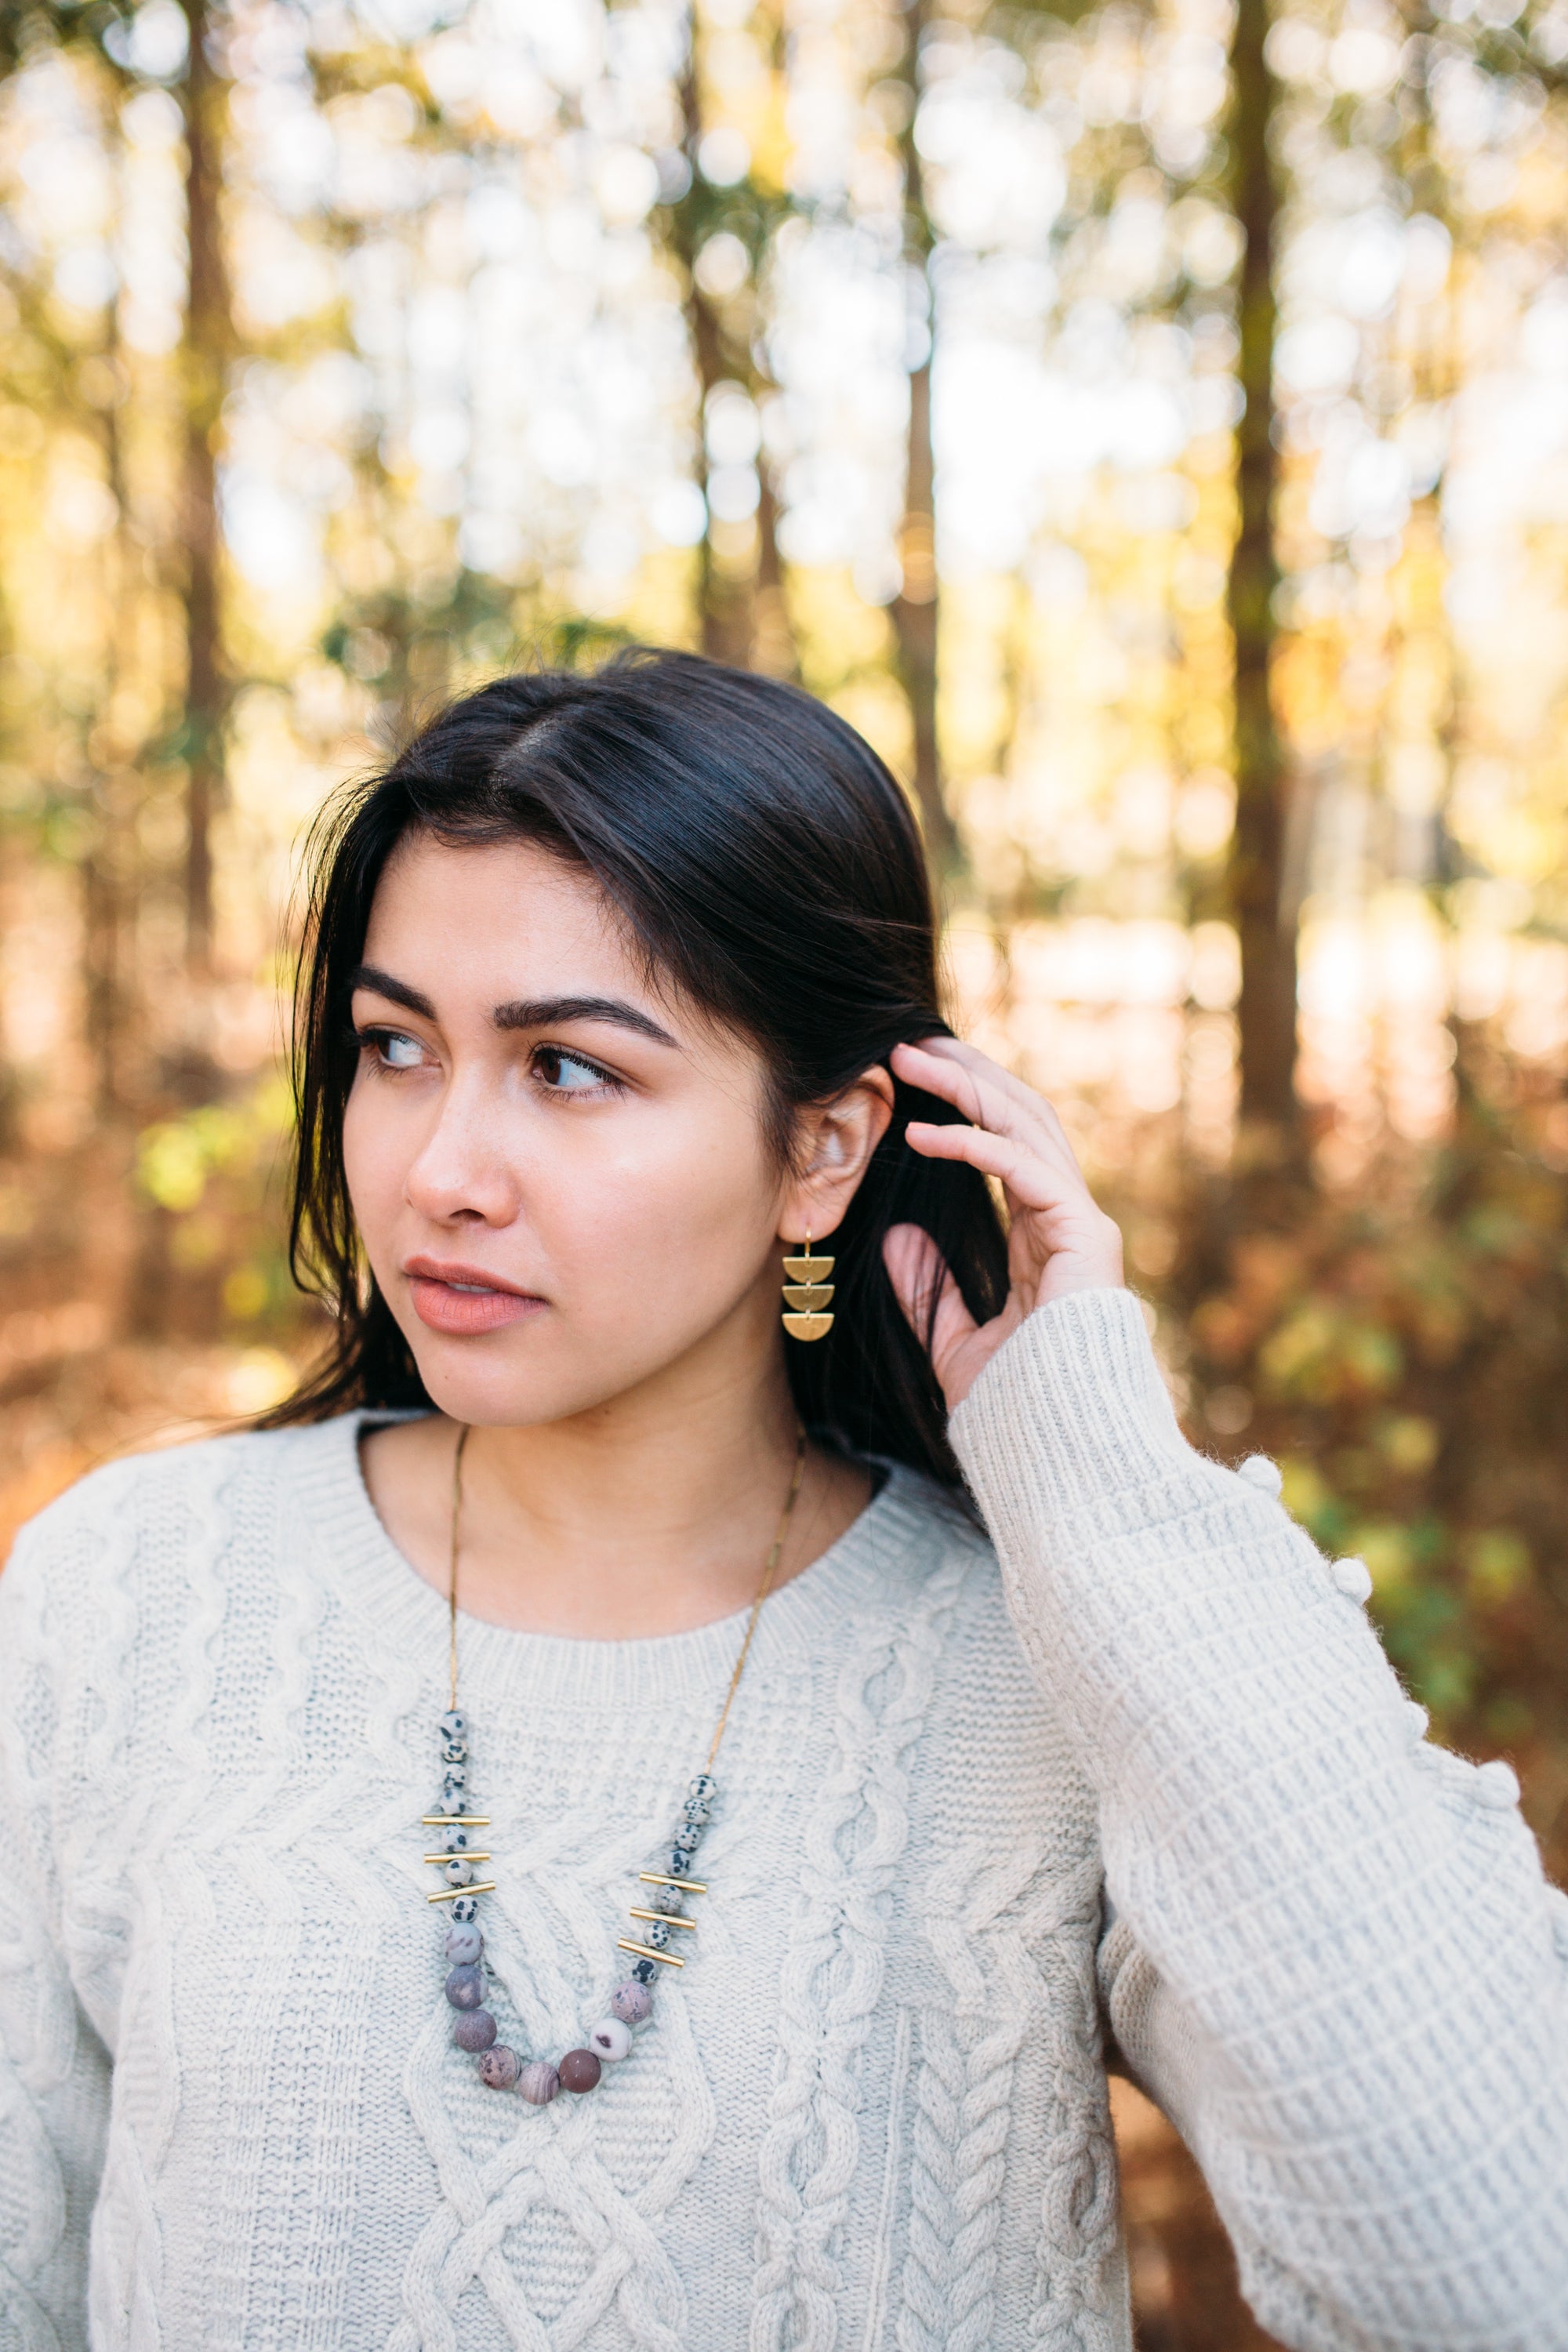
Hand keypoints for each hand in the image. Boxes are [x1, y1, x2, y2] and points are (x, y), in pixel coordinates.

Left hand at [883, 1037, 1124, 1411]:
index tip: (912, 1080)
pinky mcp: (1083, 1238)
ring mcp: (1082, 1225)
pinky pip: (1027, 1170)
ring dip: (968, 1087)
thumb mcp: (954, 1340)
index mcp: (1045, 1235)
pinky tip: (926, 1133)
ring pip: (1029, 1126)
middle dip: (967, 1075)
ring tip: (912, 1061)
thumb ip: (928, 1288)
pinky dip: (975, 1144)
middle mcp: (1069, 1219)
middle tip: (909, 1045)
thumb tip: (899, 1236)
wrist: (1061, 1453)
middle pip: (1022, 1118)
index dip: (964, 1105)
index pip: (1009, 1144)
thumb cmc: (1020, 1408)